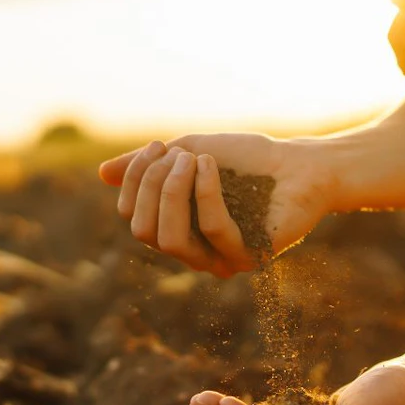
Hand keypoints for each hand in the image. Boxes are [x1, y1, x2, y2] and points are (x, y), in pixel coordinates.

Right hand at [98, 133, 335, 275]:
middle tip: (174, 151)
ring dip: (172, 193)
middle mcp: (194, 252)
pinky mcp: (250, 255)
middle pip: (145, 231)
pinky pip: (214, 230)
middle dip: (150, 185)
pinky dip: (206, 193)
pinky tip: (210, 165)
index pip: (132, 217)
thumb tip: (102, 174)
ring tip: (191, 158)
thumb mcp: (188, 152)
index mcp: (176, 229)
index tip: (157, 145)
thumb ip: (149, 165)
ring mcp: (221, 259)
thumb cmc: (247, 159)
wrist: (303, 163)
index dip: (134, 181)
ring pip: (171, 240)